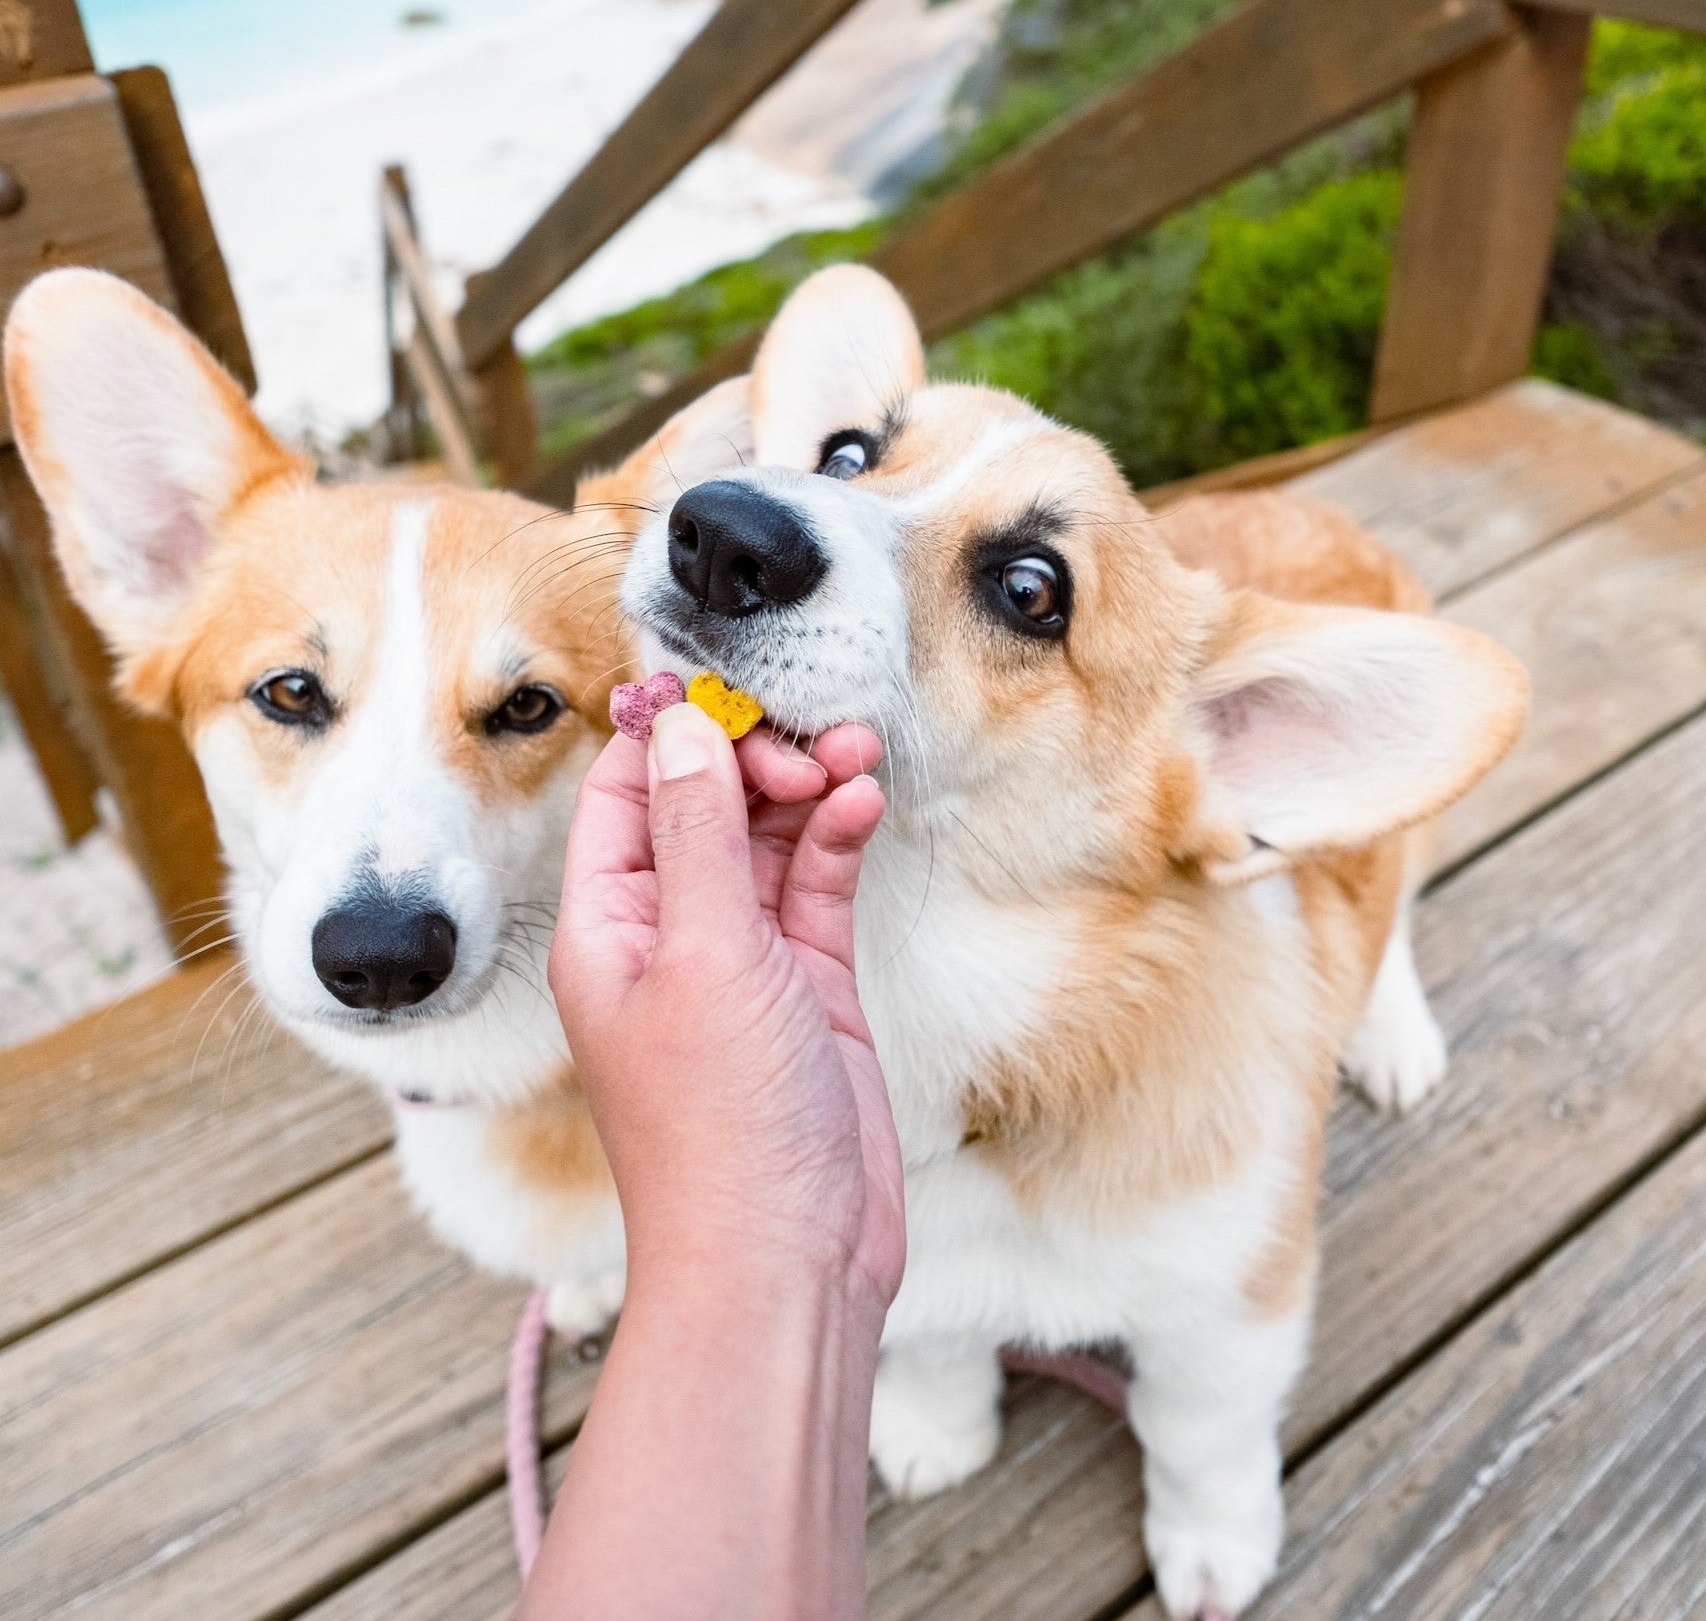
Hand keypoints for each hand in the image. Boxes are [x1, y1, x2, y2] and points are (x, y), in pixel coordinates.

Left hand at [549, 704, 903, 1318]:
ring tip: (853, 756)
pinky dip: (835, 841)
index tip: (731, 684)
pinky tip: (861, 809)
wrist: (785, 1260)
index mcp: (606, 923)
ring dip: (805, 790)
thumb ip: (697, 832)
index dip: (671, 729)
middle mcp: (665, 931)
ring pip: (764, 838)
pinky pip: (813, 885)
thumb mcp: (704, 955)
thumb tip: (681, 724)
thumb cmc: (719, 1128)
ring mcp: (738, 958)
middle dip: (754, 756)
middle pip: (700, 804)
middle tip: (808, 741)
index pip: (623, 790)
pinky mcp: (805, 984)